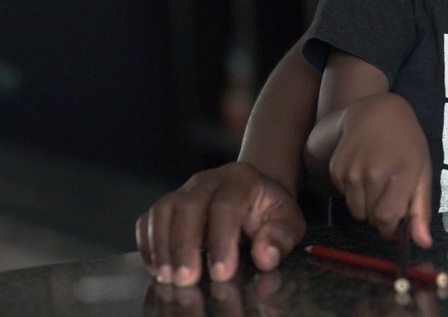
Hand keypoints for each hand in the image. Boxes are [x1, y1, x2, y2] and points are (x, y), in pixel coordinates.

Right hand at [136, 162, 305, 286]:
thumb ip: (280, 238)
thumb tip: (265, 258)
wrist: (254, 193)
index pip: (226, 206)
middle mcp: (208, 181)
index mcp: (241, 180)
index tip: (222, 272)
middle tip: (187, 279)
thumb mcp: (288, 221)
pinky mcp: (168, 204)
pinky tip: (157, 268)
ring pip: (163, 211)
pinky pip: (148, 219)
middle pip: (188, 207)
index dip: (222, 240)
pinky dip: (148, 244)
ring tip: (168, 278)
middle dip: (185, 246)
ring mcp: (184, 190)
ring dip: (162, 247)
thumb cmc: (270, 210)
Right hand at [326, 93, 432, 246]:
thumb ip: (421, 210)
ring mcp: (351, 170)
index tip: (397, 224)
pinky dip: (354, 193)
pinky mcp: (336, 168)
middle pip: (372, 218)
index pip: (389, 219)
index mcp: (401, 173)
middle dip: (382, 216)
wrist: (377, 111)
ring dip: (367, 206)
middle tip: (390, 195)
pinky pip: (344, 197)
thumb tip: (423, 243)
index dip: (393, 228)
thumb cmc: (406, 142)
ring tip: (378, 183)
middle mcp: (373, 172)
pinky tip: (363, 173)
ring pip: (356, 211)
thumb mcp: (423, 171)